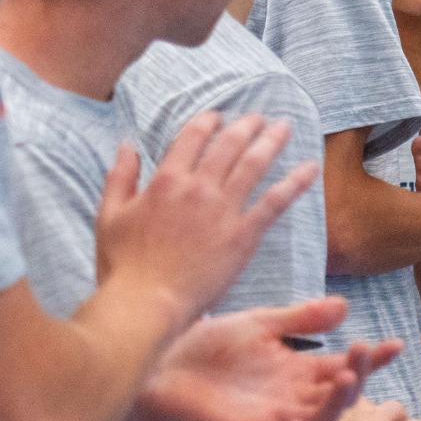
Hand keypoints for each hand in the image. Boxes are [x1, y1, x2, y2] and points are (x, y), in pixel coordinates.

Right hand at [96, 112, 319, 317]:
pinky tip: (310, 168)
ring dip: (272, 141)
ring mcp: (223, 210)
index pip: (192, 137)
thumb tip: (127, 145)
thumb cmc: (123, 267)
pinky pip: (275, 201)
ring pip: (254, 164)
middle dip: (246, 126)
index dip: (208, 123)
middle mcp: (198, 188)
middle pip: (229, 144)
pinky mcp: (243, 235)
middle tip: (260, 117)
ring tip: (285, 127)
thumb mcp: (109, 215)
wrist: (146, 304)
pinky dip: (295, 182)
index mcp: (165, 180)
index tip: (219, 117)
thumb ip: (119, 177)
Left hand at [138, 299, 399, 420]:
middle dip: (358, 376)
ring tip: (342, 380)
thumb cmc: (201, 345)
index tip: (397, 343)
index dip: (372, 359)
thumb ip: (300, 319)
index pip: (345, 366)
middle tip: (364, 352)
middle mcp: (292, 398)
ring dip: (335, 404)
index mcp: (297, 371)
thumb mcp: (258, 325)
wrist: (153, 365)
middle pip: (341, 394)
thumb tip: (345, 307)